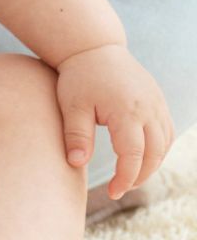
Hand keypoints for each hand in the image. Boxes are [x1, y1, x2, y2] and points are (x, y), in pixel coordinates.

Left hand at [55, 43, 174, 198]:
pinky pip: (166, 131)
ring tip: (130, 176)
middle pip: (154, 154)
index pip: (133, 156)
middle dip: (139, 176)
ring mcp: (156, 103)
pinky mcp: (158, 100)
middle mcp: (148, 108)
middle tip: (120, 188)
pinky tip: (142, 157)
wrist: (94, 47)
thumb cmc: (79, 77)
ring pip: (164, 144)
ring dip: (151, 164)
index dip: (125, 178)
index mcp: (126, 111)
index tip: (113, 192)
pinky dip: (158, 149)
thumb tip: (75, 164)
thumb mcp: (72, 106)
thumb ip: (76, 136)